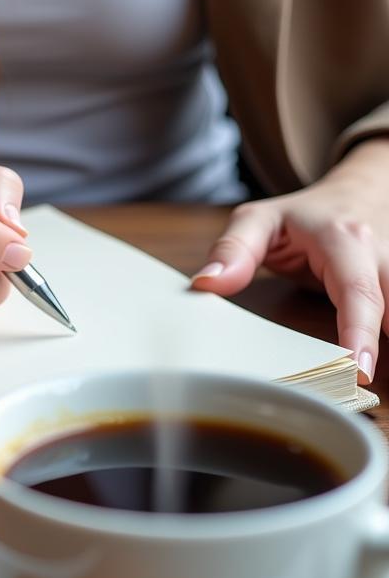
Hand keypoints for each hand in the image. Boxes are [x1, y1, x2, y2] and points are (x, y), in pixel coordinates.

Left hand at [191, 140, 388, 383]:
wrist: (359, 194)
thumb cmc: (303, 215)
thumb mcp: (258, 219)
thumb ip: (233, 249)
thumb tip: (206, 283)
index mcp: (345, 240)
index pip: (358, 290)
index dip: (360, 330)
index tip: (359, 368)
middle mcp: (382, 257)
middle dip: (387, 345)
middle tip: (364, 384)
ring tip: (375, 380)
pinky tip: (380, 366)